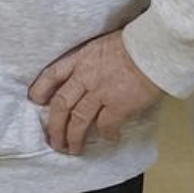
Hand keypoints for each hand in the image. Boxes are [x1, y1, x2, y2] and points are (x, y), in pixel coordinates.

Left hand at [28, 29, 163, 154]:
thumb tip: (90, 76)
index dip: (40, 89)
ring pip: (78, 120)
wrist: (157, 47)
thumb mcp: (103, 45)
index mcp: (80, 59)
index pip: (52, 74)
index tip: (36, 101)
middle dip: (54, 126)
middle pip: (60, 104)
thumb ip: (92, 61)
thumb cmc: (137, 43)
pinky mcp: (119, 105)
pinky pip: (106, 125)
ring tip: (72, 150)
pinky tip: (110, 139)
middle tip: (53, 140)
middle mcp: (85, 77)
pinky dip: (106, 134)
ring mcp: (101, 92)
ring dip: (73, 138)